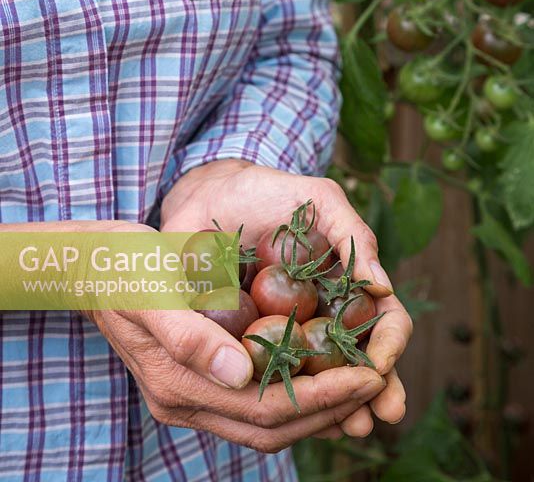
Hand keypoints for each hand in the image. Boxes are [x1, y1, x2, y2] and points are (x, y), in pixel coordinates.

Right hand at [0, 219, 385, 449]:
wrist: (94, 264)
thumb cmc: (123, 268)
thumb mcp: (150, 291)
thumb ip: (189, 335)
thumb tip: (239, 374)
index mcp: (176, 385)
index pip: (263, 409)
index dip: (321, 397)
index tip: (367, 374)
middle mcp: (185, 401)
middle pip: (271, 426)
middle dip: (330, 407)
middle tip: (378, 378)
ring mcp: (191, 393)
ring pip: (266, 421)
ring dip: (318, 406)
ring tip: (361, 379)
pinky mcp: (198, 377)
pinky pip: (254, 400)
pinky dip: (294, 391)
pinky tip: (321, 368)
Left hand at [161, 160, 412, 435]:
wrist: (212, 192)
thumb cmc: (271, 192)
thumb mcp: (320, 201)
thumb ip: (353, 234)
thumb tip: (383, 288)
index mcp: (346, 282)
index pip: (382, 319)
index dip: (389, 344)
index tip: (380, 364)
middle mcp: (323, 311)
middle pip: (358, 359)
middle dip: (375, 390)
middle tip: (381, 413)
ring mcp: (288, 327)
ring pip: (320, 375)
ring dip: (340, 405)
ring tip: (349, 427)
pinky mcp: (250, 335)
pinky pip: (273, 371)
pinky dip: (291, 395)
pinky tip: (300, 416)